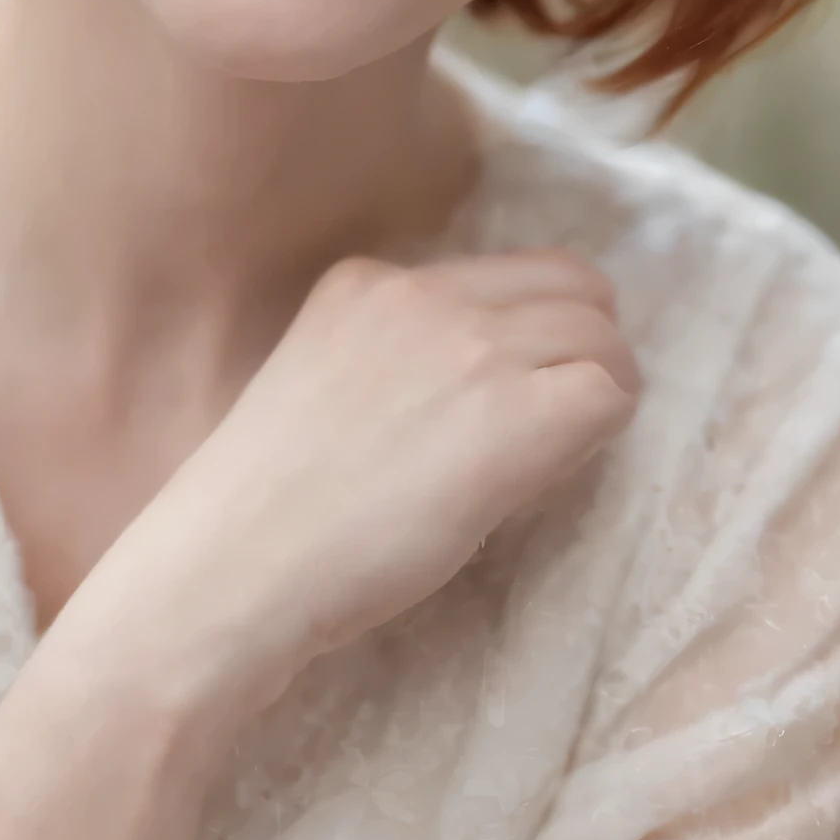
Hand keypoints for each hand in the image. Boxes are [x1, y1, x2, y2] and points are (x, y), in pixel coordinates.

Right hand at [81, 249, 638, 716]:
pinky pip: (607, 395)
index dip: (528, 329)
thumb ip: (388, 360)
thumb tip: (472, 388)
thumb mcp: (313, 385)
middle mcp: (424, 295)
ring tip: (568, 448)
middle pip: (572, 284)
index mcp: (365, 281)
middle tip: (568, 412)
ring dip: (602, 389)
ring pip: (602, 337)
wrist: (232, 567)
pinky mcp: (512, 416)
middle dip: (583, 345)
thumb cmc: (257, 514)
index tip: (514, 388)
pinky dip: (602, 431)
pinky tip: (560, 471)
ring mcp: (471, 350)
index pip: (500, 272)